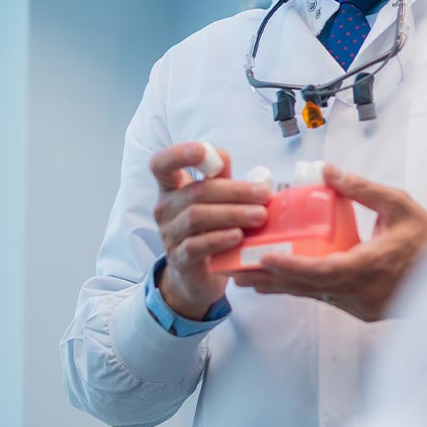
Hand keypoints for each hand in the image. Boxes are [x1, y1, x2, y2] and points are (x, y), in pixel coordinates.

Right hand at [150, 142, 271, 319]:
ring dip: (233, 214)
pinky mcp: (180, 259)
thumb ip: (221, 178)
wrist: (199, 275)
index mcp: (172, 188)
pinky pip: (197, 246)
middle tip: (265, 194)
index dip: (178, 154)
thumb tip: (229, 157)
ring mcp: (169, 235)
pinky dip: (219, 239)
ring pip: (197, 217)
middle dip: (234, 191)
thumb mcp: (217, 200)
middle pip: (196, 192)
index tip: (203, 151)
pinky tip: (239, 236)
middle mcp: (165, 209)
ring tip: (260, 216)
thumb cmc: (210, 229)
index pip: (161, 164)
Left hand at [232, 164, 426, 321]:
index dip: (290, 268)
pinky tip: (290, 282)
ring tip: (254, 278)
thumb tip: (326, 170)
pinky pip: (331, 300)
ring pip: (317, 297)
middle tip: (241, 272)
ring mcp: (364, 307)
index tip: (264, 260)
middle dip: (273, 282)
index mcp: (370, 266)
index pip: (321, 271)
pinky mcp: (366, 311)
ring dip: (286, 288)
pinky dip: (308, 290)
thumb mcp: (397, 203)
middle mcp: (363, 292)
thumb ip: (360, 188)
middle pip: (309, 290)